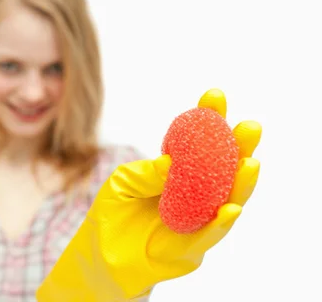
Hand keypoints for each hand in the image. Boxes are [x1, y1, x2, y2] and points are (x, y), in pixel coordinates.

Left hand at [36, 89, 261, 300]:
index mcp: (176, 171)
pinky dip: (221, 221)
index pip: (195, 142)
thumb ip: (146, 173)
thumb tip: (171, 162)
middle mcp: (193, 192)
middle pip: (222, 167)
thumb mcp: (122, 184)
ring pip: (226, 200)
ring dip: (241, 183)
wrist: (101, 255)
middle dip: (238, 147)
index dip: (208, 120)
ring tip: (250, 163)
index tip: (214, 97)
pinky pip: (210, 234)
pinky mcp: (192, 247)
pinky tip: (230, 207)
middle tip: (249, 127)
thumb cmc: (112, 213)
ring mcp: (197, 219)